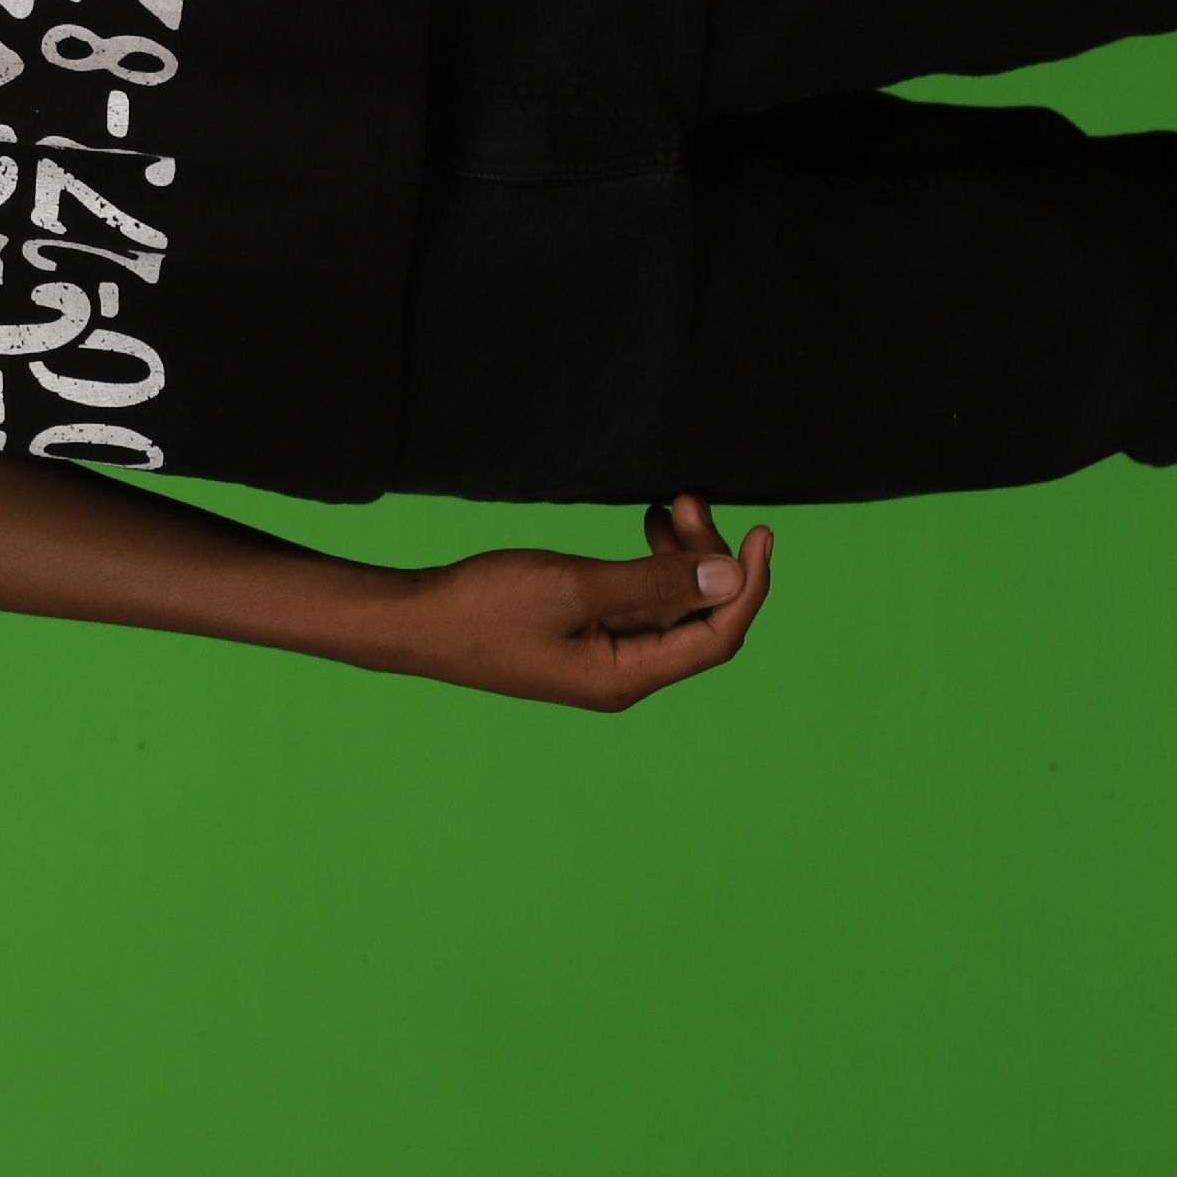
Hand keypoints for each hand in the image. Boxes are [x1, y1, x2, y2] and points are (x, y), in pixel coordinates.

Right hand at [391, 496, 774, 710]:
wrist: (415, 620)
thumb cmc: (484, 607)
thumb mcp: (573, 586)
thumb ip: (653, 582)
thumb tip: (728, 577)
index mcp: (626, 677)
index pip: (717, 636)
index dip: (748, 586)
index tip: (761, 533)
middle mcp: (623, 674)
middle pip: (698, 618)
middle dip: (708, 559)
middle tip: (689, 499)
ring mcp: (602, 656)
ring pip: (669, 606)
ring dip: (679, 557)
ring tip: (670, 504)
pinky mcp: (583, 635)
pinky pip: (638, 602)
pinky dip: (650, 565)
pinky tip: (647, 527)